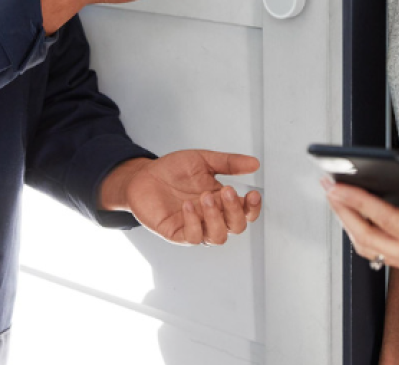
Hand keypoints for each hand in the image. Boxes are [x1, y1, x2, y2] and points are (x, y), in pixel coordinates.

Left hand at [101, 150, 261, 244]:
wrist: (143, 175)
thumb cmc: (173, 170)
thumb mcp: (203, 160)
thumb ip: (228, 163)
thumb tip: (254, 163)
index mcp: (221, 200)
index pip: (245, 212)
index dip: (253, 207)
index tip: (253, 193)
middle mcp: (211, 217)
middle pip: (235, 227)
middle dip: (234, 210)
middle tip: (226, 190)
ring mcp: (195, 226)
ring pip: (217, 237)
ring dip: (215, 218)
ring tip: (205, 197)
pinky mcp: (177, 233)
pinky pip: (192, 237)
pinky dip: (194, 223)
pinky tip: (188, 206)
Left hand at [325, 183, 398, 274]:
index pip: (387, 221)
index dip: (360, 202)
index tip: (339, 186)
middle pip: (370, 238)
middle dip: (344, 212)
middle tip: (327, 186)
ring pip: (370, 247)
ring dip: (348, 222)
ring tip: (335, 197)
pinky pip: (379, 248)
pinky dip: (360, 230)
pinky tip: (354, 212)